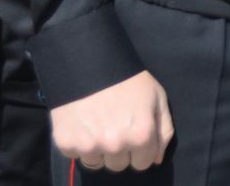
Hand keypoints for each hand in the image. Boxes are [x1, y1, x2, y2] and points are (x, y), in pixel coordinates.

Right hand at [50, 71, 173, 171]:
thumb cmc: (129, 80)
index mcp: (141, 136)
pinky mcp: (66, 144)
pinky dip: (79, 143)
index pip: (143, 164)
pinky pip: (76, 155)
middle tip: (115, 126)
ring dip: (98, 149)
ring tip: (98, 123)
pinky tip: (83, 122)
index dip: (140, 149)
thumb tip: (155, 160)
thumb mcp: (157, 98)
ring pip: (97, 163)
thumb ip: (163, 131)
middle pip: (119, 166)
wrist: (89, 64)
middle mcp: (115, 146)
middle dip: (119, 150)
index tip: (134, 133)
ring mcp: (89, 147)